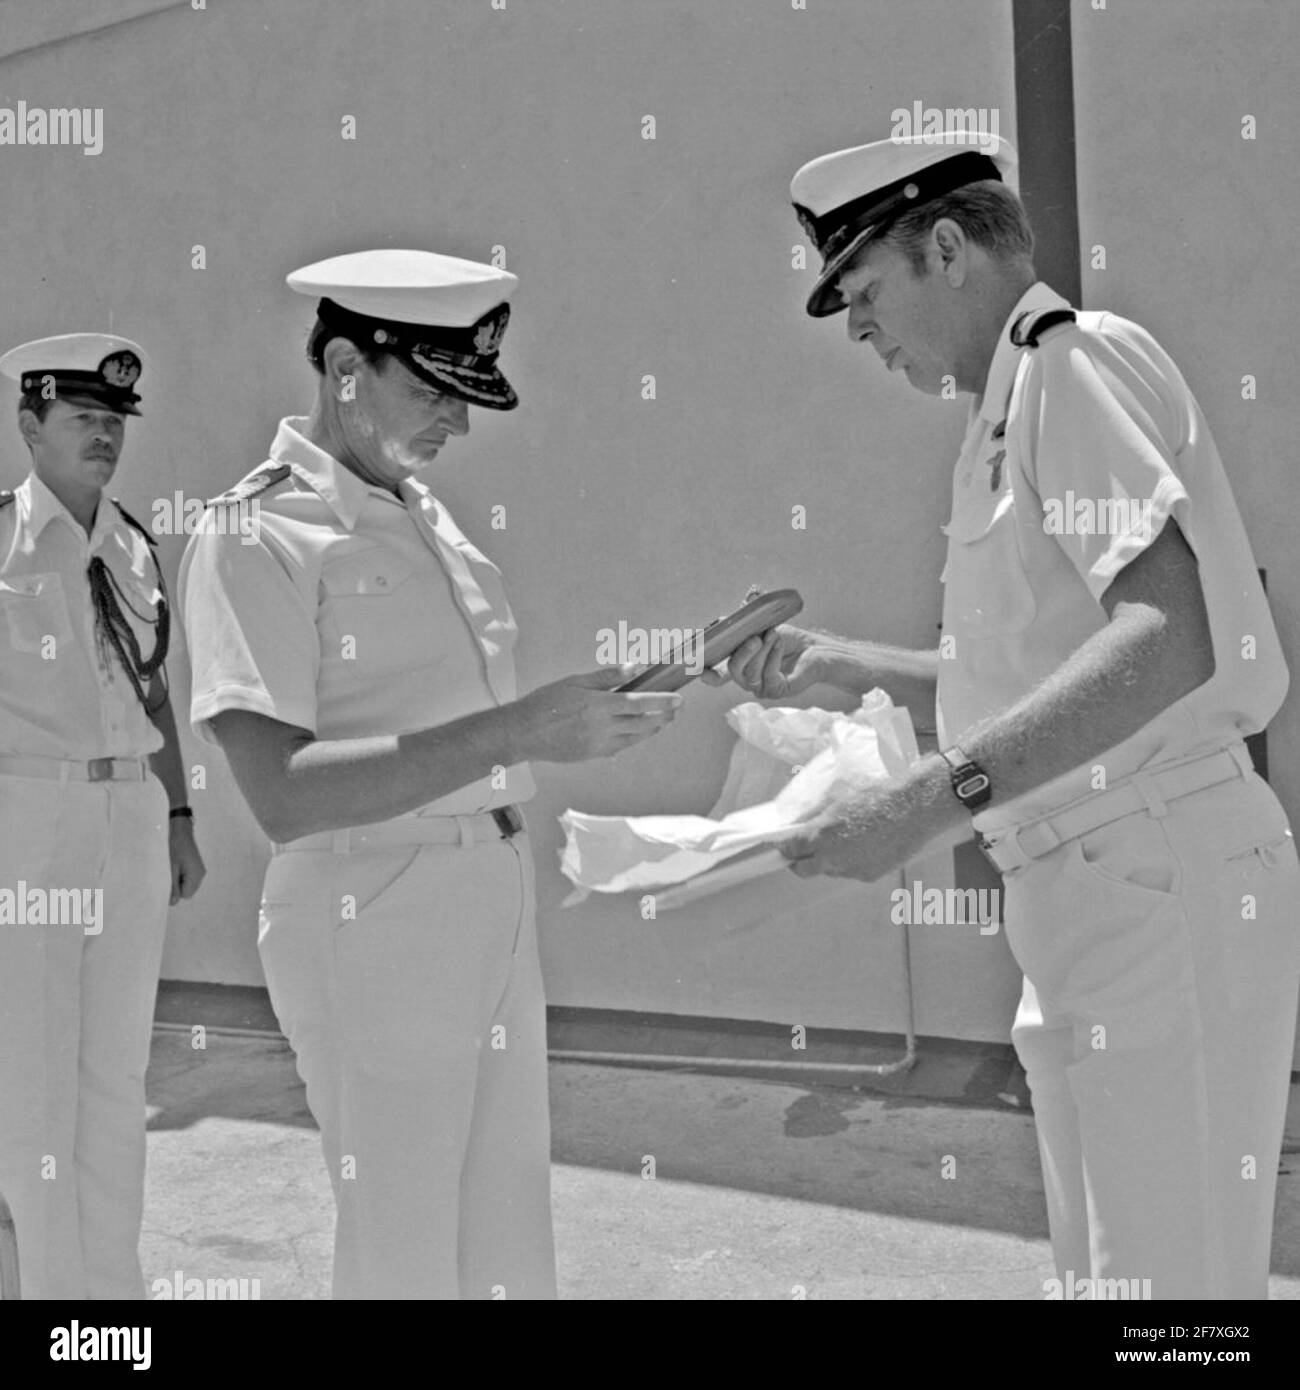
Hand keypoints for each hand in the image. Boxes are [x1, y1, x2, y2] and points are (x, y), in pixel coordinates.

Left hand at [168, 817, 206, 903]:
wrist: (181, 831)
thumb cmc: (174, 848)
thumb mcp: (171, 868)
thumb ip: (173, 886)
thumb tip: (173, 903)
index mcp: (195, 876)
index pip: (185, 895)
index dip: (175, 891)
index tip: (168, 880)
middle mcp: (201, 875)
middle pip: (188, 892)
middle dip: (178, 887)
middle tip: (170, 873)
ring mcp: (200, 870)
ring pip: (188, 885)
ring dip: (179, 881)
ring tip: (173, 868)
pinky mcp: (197, 867)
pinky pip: (190, 879)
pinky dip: (182, 876)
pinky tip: (177, 866)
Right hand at [512, 667, 682, 762]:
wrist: (523, 733)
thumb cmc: (545, 703)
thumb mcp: (575, 682)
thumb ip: (606, 676)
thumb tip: (634, 667)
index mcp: (598, 705)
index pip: (639, 703)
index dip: (662, 702)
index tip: (678, 699)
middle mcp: (602, 727)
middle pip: (642, 724)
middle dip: (663, 717)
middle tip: (676, 710)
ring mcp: (598, 744)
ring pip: (634, 738)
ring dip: (652, 729)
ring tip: (662, 721)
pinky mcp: (592, 755)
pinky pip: (620, 748)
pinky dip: (633, 739)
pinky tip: (638, 733)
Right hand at [702, 625, 824, 698]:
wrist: (815, 649)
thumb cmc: (788, 640)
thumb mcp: (761, 628)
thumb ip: (740, 627)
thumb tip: (720, 621)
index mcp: (740, 666)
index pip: (718, 675)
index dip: (707, 673)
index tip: (699, 667)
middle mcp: (747, 679)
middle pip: (733, 671)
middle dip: (742, 653)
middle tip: (755, 638)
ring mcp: (761, 687)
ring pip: (750, 673)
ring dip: (762, 651)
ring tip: (773, 635)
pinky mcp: (776, 691)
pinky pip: (768, 676)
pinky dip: (773, 656)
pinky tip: (779, 644)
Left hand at [779, 779, 945, 882]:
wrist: (913, 808)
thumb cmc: (877, 796)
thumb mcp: (837, 797)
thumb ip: (814, 815)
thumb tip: (799, 824)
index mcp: (820, 835)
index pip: (789, 849)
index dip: (784, 847)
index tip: (784, 845)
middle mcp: (832, 858)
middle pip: (803, 870)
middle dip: (800, 861)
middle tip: (804, 850)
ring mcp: (850, 870)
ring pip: (829, 870)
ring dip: (830, 859)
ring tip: (849, 838)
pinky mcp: (868, 876)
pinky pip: (851, 871)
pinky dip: (852, 861)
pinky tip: (867, 844)